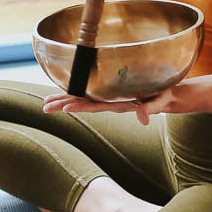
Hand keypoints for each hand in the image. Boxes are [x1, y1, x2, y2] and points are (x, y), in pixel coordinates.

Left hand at [43, 90, 172, 125]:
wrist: (167, 95)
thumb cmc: (163, 96)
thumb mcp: (158, 102)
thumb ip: (150, 109)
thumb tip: (144, 119)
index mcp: (118, 104)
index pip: (95, 106)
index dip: (80, 107)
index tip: (64, 109)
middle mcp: (110, 102)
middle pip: (83, 104)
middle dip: (63, 104)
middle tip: (44, 108)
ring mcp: (109, 98)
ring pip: (82, 99)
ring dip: (64, 100)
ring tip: (47, 102)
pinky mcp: (110, 93)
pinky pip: (89, 93)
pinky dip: (75, 92)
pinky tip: (64, 93)